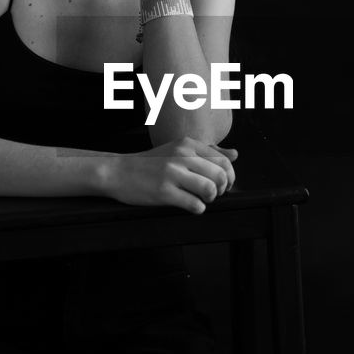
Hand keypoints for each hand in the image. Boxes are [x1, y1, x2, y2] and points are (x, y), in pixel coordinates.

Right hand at [108, 136, 237, 214]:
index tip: (223, 184)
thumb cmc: (150, 163)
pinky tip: (190, 205)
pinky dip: (198, 208)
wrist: (118, 171)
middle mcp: (182, 155)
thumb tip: (235, 154)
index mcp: (187, 144)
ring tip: (201, 199)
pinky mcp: (164, 192)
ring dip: (210, 199)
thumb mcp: (178, 149)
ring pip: (210, 189)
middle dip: (222, 189)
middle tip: (213, 194)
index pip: (223, 160)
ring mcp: (172, 173)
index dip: (229, 176)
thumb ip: (207, 152)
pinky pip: (195, 204)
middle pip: (220, 175)